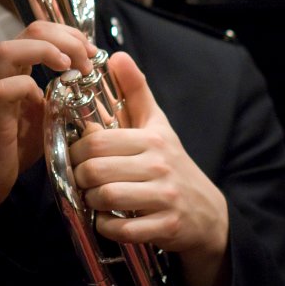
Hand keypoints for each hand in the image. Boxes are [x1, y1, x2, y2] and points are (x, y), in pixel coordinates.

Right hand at [0, 21, 96, 230]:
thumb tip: (87, 85)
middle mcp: (0, 69)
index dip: (72, 35)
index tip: (93, 54)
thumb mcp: (44, 115)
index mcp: (14, 66)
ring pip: (11, 49)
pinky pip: (5, 86)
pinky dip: (28, 86)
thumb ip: (59, 96)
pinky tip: (45, 100)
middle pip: (32, 29)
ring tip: (69, 68)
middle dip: (68, 39)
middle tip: (88, 60)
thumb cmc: (11, 147)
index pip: (42, 30)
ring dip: (47, 52)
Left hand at [68, 51, 230, 285]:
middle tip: (82, 178)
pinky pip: (122, 229)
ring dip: (91, 201)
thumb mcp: (156, 124)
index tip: (78, 155)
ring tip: (93, 197)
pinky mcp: (166, 226)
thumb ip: (135, 91)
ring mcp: (164, 197)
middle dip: (81, 177)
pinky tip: (107, 219)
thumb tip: (117, 56)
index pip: (98, 141)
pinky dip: (106, 226)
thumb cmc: (171, 162)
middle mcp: (159, 166)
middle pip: (97, 170)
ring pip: (107, 197)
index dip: (78, 150)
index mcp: (152, 139)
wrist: (206, 211)